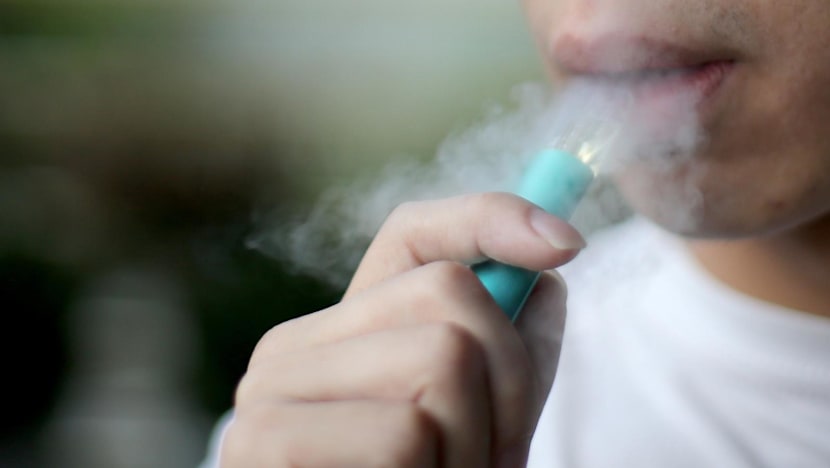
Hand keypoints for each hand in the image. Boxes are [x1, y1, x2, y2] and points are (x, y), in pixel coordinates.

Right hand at [220, 193, 585, 466]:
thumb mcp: (481, 423)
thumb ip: (511, 343)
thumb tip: (551, 258)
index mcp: (341, 335)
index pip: (415, 234)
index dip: (492, 219)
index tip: (567, 244)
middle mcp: (293, 346)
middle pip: (452, 297)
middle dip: (510, 389)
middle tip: (490, 460)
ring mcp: (270, 392)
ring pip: (442, 358)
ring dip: (476, 448)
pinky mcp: (266, 444)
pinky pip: (405, 432)